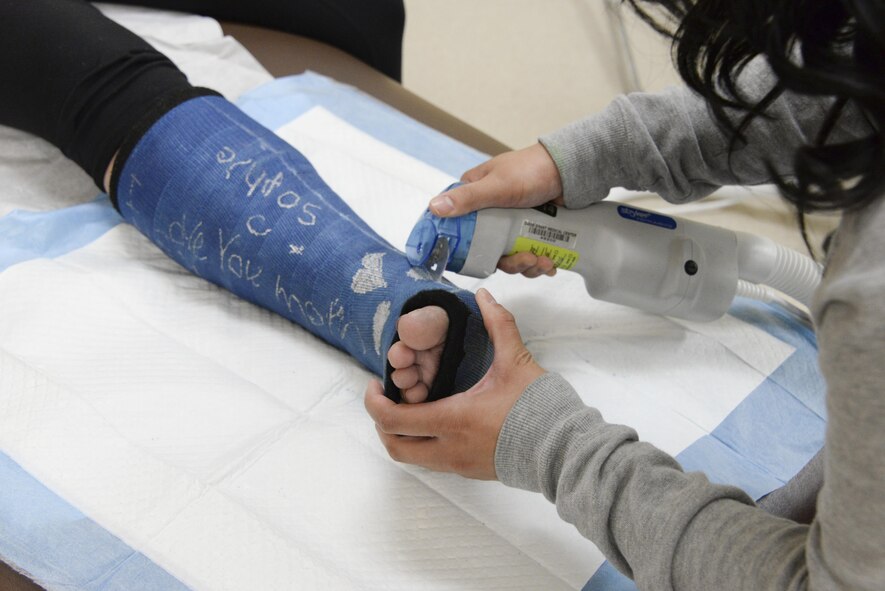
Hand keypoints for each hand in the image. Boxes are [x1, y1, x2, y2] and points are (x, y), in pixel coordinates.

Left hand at [364, 288, 544, 479]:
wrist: (564, 450)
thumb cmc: (539, 407)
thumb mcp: (516, 361)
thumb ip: (498, 324)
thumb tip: (485, 296)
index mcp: (453, 419)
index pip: (393, 419)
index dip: (374, 402)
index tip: (376, 383)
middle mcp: (449, 448)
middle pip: (394, 446)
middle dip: (382, 423)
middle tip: (386, 398)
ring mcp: (458, 463)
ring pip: (412, 457)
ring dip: (402, 434)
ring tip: (410, 406)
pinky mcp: (469, 470)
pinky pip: (432, 460)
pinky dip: (423, 442)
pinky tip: (436, 419)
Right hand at [429, 143, 564, 277]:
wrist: (570, 170)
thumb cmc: (532, 171)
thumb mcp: (497, 186)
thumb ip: (467, 198)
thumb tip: (434, 207)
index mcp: (475, 197)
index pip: (460, 228)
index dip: (465, 249)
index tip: (476, 262)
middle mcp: (491, 213)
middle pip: (489, 250)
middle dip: (510, 262)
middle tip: (526, 260)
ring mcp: (512, 224)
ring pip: (511, 256)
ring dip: (527, 265)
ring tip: (543, 261)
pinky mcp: (531, 231)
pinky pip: (529, 255)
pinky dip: (539, 263)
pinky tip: (549, 263)